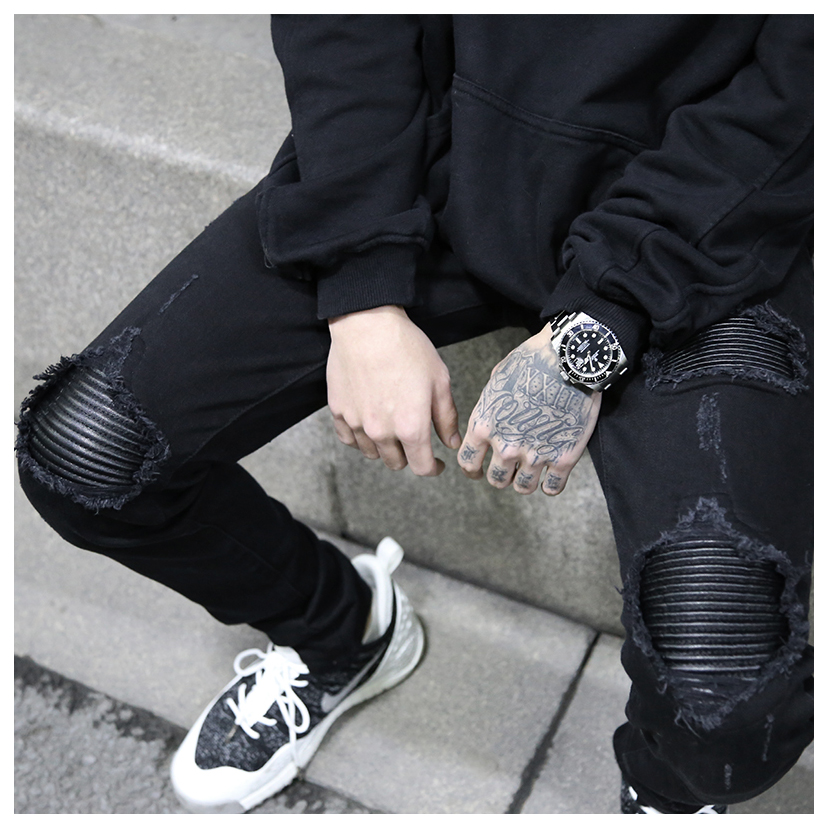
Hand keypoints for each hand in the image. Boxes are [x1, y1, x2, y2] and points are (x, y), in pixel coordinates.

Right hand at [327, 305, 460, 475]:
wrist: (367, 325)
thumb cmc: (407, 348)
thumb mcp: (439, 380)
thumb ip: (446, 418)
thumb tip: (451, 443)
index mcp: (411, 427)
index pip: (422, 467)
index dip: (433, 468)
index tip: (436, 463)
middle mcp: (382, 432)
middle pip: (396, 463)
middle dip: (409, 456)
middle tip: (414, 439)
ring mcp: (357, 423)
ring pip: (372, 453)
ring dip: (384, 447)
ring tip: (391, 428)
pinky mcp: (339, 412)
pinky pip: (349, 439)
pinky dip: (360, 438)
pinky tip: (369, 424)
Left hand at [457, 323, 600, 494]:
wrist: (568, 359)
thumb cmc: (531, 362)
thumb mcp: (497, 380)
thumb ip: (489, 406)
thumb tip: (490, 416)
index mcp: (484, 426)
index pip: (468, 462)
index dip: (472, 470)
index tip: (477, 471)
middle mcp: (506, 446)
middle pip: (496, 479)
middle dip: (501, 476)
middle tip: (508, 471)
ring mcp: (536, 454)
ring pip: (523, 487)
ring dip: (524, 482)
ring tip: (529, 473)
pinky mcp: (564, 458)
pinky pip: (552, 487)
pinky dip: (550, 485)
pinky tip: (551, 477)